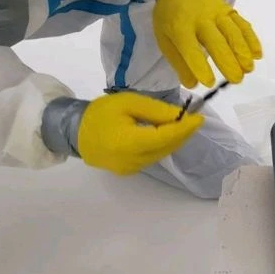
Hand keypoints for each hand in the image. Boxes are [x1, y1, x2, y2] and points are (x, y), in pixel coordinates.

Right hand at [77, 92, 202, 174]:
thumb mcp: (127, 103)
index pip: (165, 137)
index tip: (200, 118)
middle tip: (194, 118)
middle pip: (166, 147)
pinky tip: (164, 134)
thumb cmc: (99, 113)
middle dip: (182, 133)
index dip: (184, 129)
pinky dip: (162, 146)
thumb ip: (154, 110)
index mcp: (129, 143)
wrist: (74, 131)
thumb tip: (179, 115)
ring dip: (173, 140)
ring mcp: (130, 168)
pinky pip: (152, 157)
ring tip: (181, 124)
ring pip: (161, 154)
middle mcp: (132, 160)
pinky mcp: (128, 170)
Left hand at [153, 0, 261, 86]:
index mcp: (180, 26)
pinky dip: (251, 39)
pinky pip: (243, 24)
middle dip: (228, 61)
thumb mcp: (165, 38)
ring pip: (233, 32)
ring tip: (248, 69)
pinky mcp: (230, 9)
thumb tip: (192, 84)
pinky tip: (257, 54)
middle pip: (217, 41)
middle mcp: (201, 18)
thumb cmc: (170, 17)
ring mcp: (218, 12)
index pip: (191, 48)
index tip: (209, 82)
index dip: (200, 66)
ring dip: (243, 51)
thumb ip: (178, 62)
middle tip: (236, 80)